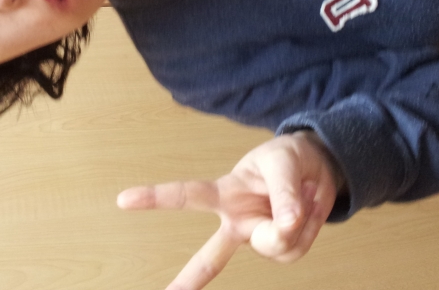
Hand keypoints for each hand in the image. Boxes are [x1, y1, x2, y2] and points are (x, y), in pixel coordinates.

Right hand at [117, 131, 344, 289]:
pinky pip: (296, 247)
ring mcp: (257, 237)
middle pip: (210, 255)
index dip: (154, 197)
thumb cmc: (287, 159)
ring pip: (273, 245)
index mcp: (225, 191)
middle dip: (189, 278)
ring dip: (295, 222)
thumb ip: (283, 194)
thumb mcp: (284, 164)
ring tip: (299, 197)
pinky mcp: (280, 248)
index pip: (186, 195)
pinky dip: (307, 229)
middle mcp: (235, 220)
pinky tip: (305, 213)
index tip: (122, 200)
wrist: (315, 168)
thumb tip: (287, 225)